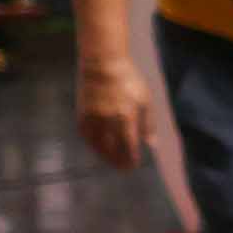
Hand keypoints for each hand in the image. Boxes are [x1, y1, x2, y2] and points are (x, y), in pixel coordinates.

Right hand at [74, 45, 155, 170]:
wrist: (102, 64)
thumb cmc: (128, 80)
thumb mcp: (145, 99)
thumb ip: (148, 123)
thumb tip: (151, 144)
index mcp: (125, 116)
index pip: (129, 145)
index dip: (131, 158)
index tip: (133, 166)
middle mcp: (107, 120)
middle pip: (112, 148)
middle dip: (117, 161)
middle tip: (123, 169)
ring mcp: (93, 117)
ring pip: (96, 144)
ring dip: (104, 156)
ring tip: (111, 162)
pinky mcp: (82, 113)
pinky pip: (86, 135)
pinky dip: (91, 144)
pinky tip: (97, 148)